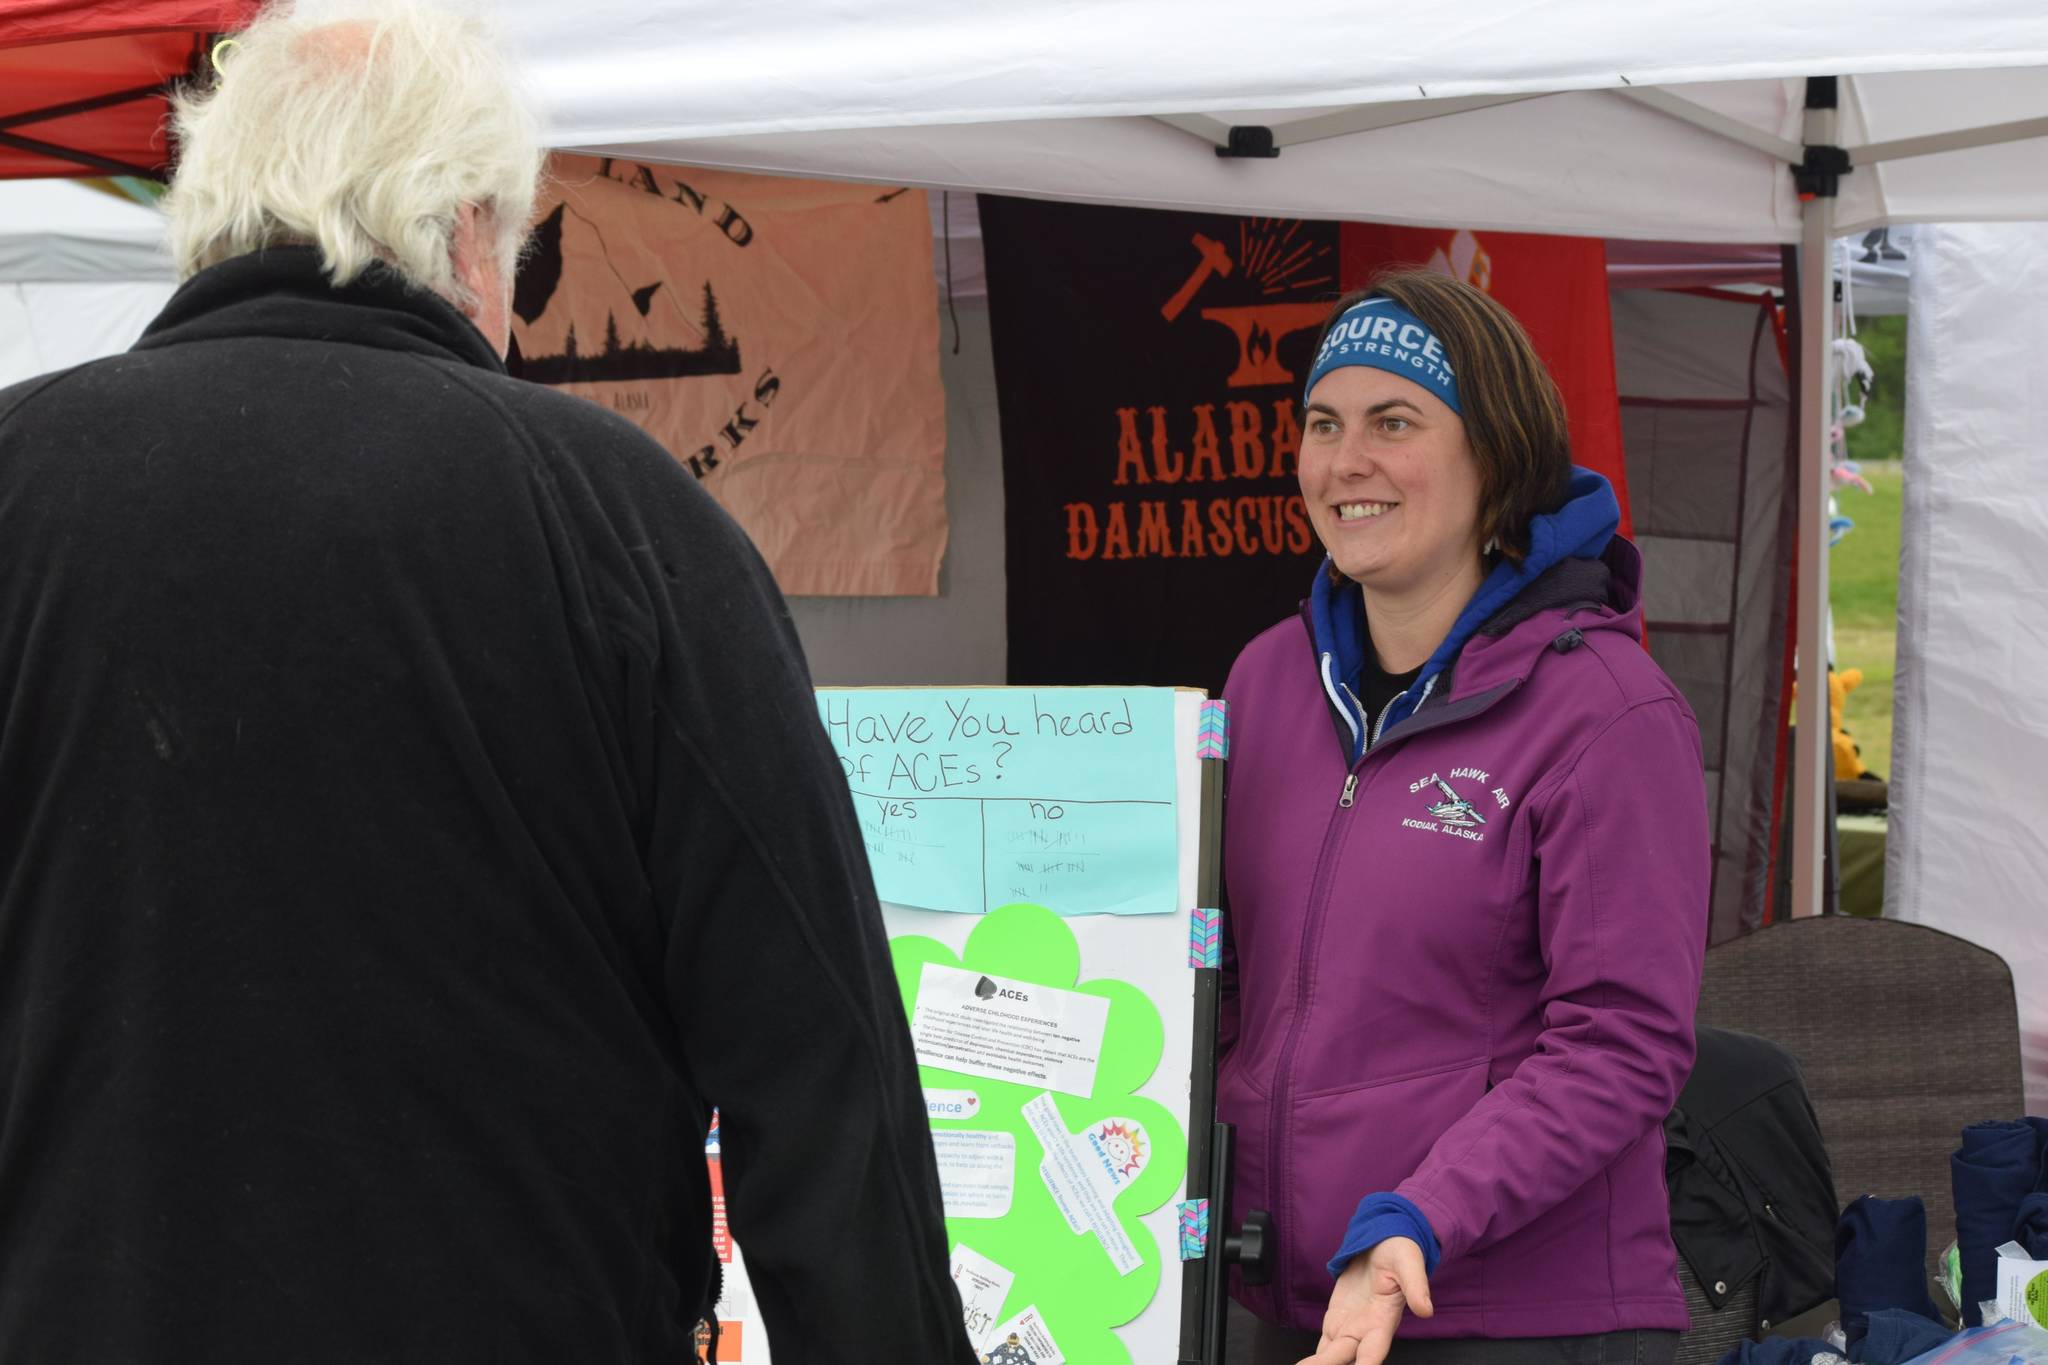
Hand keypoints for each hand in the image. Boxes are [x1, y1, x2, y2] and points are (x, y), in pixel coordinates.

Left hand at [1296, 1235, 1433, 1364]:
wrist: (1382, 1240)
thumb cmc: (1400, 1252)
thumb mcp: (1409, 1264)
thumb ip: (1416, 1287)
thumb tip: (1425, 1310)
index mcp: (1383, 1321)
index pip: (1372, 1351)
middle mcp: (1366, 1330)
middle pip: (1347, 1357)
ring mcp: (1349, 1326)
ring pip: (1333, 1355)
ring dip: (1320, 1364)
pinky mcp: (1336, 1319)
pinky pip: (1325, 1344)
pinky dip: (1315, 1360)